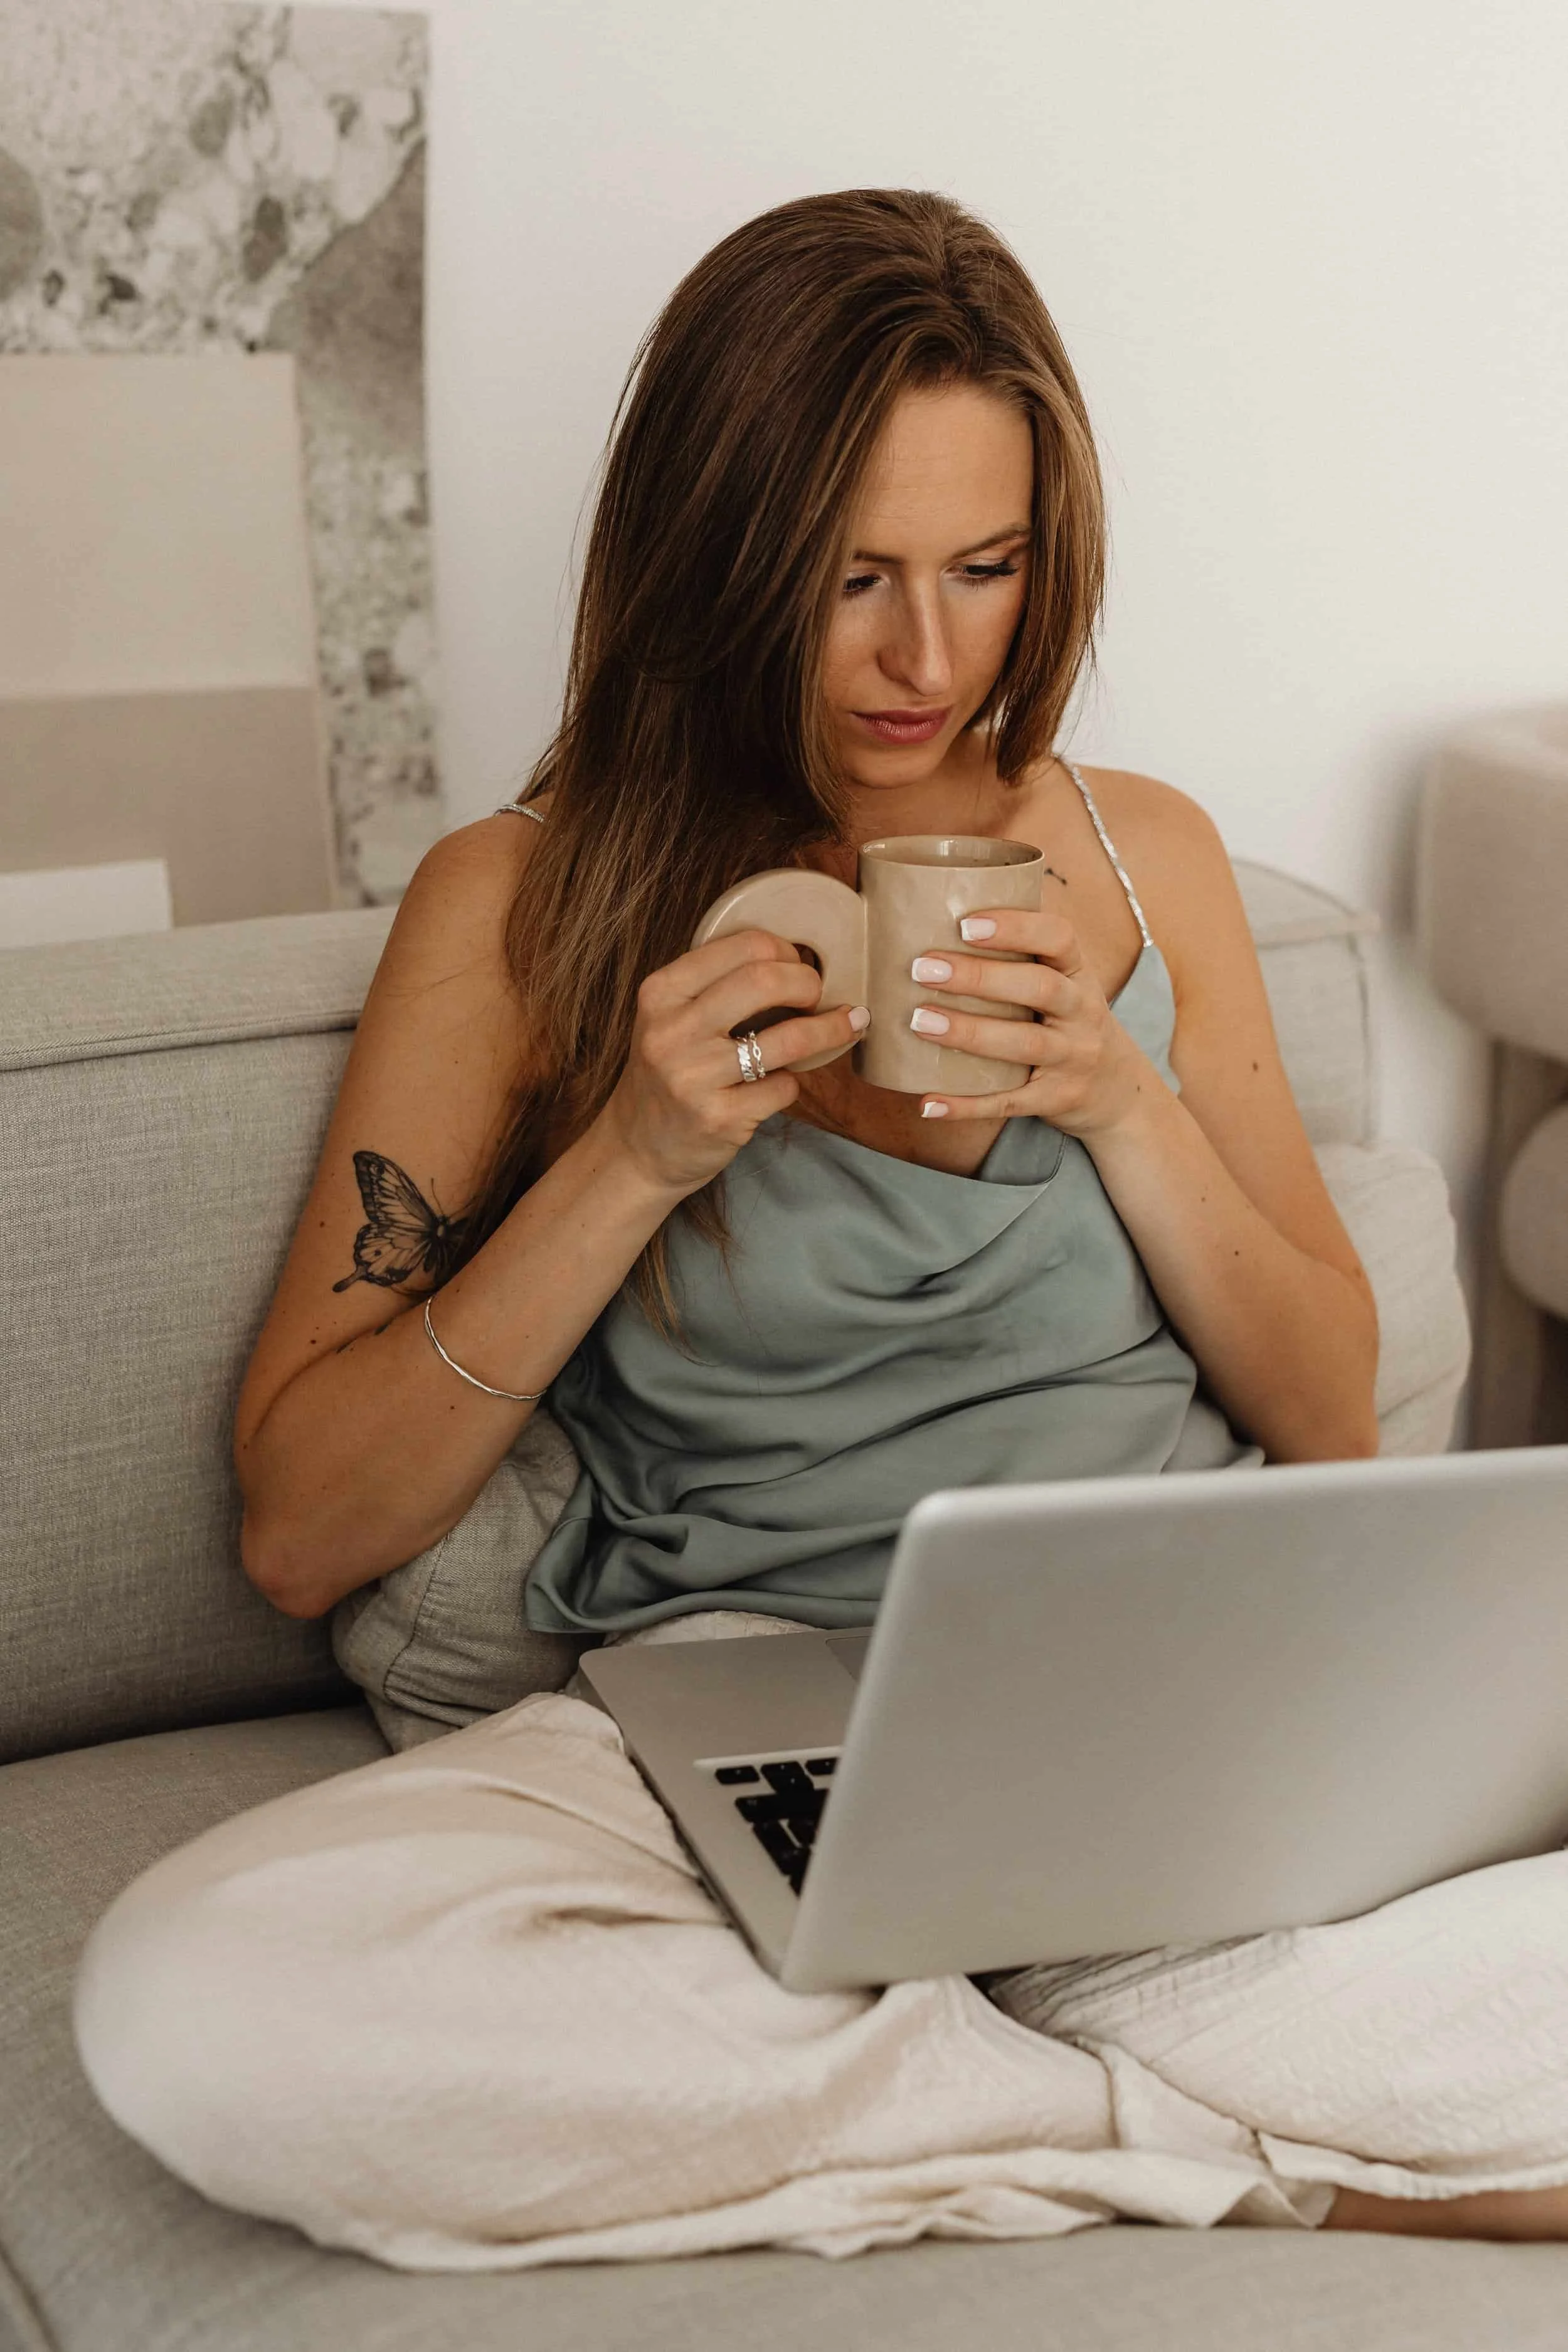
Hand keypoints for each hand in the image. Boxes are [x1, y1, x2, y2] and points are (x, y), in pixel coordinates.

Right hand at [600, 928, 869, 1195]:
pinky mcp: (719, 1118)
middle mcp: (671, 1031)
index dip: (786, 950)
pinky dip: (792, 1082)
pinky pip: (784, 1087)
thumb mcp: (670, 1018)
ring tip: (848, 1026)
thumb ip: (715, 986)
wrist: (636, 1149)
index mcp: (661, 993)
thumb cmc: (668, 1073)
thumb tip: (795, 959)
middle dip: (808, 983)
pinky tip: (778, 1085)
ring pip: (788, 1038)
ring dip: (830, 1030)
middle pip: (764, 981)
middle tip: (818, 996)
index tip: (799, 965)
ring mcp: (694, 1078)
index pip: (744, 946)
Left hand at [909, 907, 1149, 1134]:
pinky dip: (968, 1105)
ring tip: (919, 1022)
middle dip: (980, 977)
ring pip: (1024, 1044)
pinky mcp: (1055, 1099)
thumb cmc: (1066, 1020)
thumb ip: (1020, 954)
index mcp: (1079, 973)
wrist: (1115, 1089)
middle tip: (922, 968)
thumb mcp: (1063, 982)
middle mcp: (1082, 1013)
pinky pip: (1010, 1103)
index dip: (1015, 928)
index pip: (1059, 937)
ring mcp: (1072, 1058)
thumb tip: (937, 908)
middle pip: (1039, 988)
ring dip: (969, 1033)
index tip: (965, 923)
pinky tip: (928, 1103)